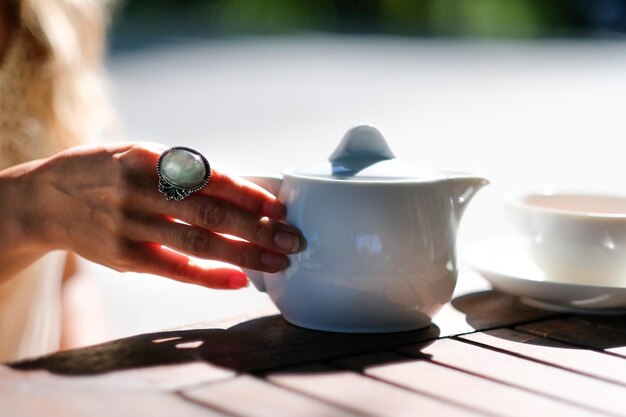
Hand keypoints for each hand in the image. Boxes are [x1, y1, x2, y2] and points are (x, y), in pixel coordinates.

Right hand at [24, 142, 301, 288]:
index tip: (278, 206)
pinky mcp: (125, 256)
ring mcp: (131, 226)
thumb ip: (183, 171)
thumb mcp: (139, 155)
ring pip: (198, 243)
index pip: (210, 178)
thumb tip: (241, 189)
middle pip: (211, 213)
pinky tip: (238, 280)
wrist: (46, 198)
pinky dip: (209, 277)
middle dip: (257, 228)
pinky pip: (175, 269)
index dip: (248, 194)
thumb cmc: (106, 172)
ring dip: (243, 255)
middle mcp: (141, 192)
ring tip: (277, 262)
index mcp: (150, 159)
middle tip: (293, 240)